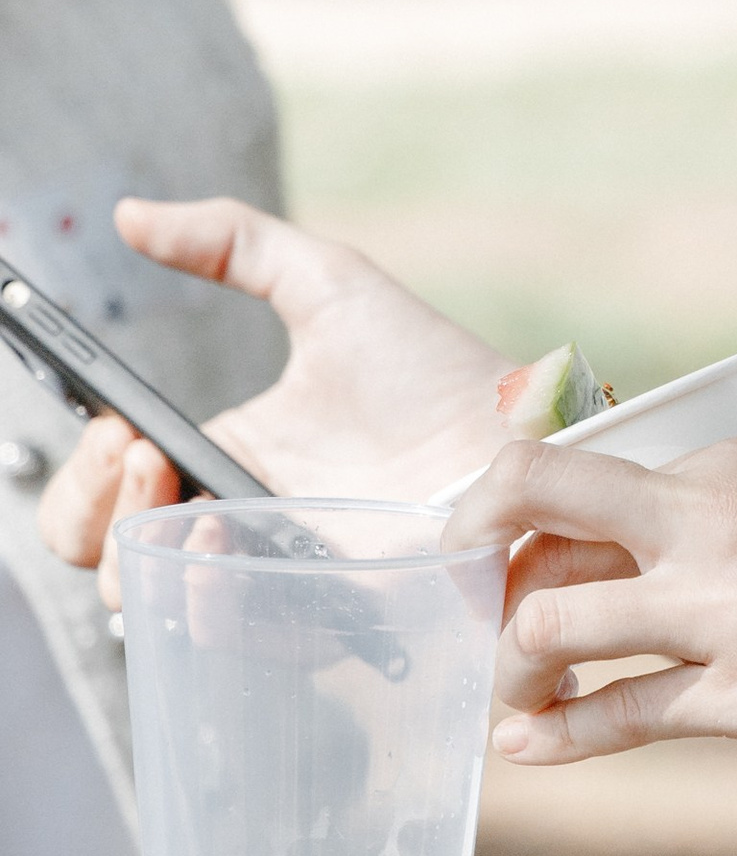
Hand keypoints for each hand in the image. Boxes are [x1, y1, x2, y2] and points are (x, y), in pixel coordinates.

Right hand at [40, 198, 506, 590]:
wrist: (526, 434)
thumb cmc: (437, 368)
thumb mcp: (330, 286)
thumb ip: (232, 243)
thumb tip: (130, 214)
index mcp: (227, 457)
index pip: (111, 490)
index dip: (90, 476)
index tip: (119, 433)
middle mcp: (244, 525)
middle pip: (116, 557)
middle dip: (97, 517)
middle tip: (140, 465)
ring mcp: (285, 576)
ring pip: (170, 606)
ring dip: (152, 562)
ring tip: (195, 511)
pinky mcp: (334, 619)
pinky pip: (254, 641)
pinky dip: (221, 609)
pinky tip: (230, 553)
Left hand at [450, 432, 736, 789]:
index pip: (581, 470)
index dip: (514, 509)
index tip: (492, 546)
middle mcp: (715, 523)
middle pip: (531, 505)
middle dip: (471, 555)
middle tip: (462, 605)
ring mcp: (729, 613)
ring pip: (551, 624)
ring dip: (512, 669)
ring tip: (518, 699)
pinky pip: (617, 720)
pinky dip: (556, 742)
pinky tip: (527, 753)